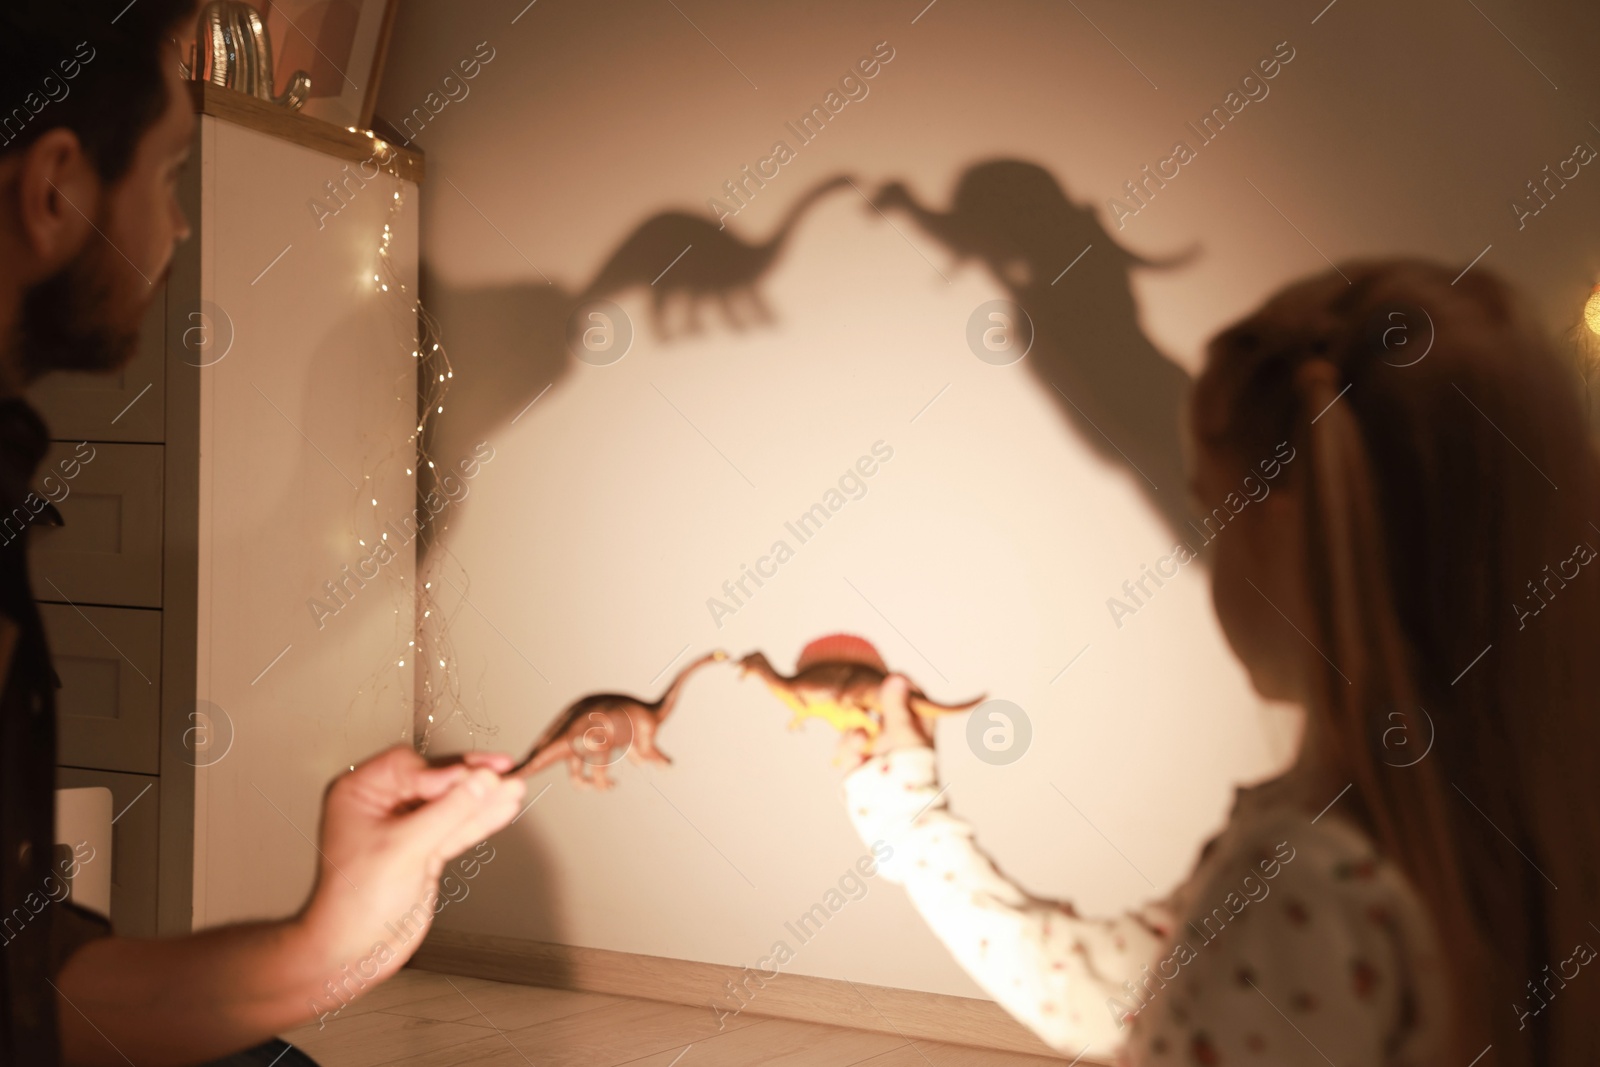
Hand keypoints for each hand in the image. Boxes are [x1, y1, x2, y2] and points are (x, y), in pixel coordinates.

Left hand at [295, 745, 524, 985]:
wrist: (353, 952)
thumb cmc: (352, 903)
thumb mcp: (403, 848)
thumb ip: (448, 812)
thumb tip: (482, 781)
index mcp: (359, 792)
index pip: (409, 766)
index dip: (443, 770)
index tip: (476, 775)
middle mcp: (382, 805)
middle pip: (435, 781)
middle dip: (470, 780)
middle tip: (503, 770)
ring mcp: (406, 828)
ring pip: (451, 804)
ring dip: (483, 799)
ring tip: (514, 787)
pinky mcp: (426, 849)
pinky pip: (458, 827)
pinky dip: (481, 819)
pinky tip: (503, 808)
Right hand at [835, 673, 933, 768]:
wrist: (894, 809)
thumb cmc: (910, 772)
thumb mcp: (904, 734)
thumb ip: (896, 706)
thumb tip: (896, 677)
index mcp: (917, 723)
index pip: (908, 693)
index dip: (897, 685)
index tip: (887, 681)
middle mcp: (897, 730)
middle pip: (876, 705)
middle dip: (863, 707)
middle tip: (857, 702)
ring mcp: (877, 744)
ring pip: (857, 723)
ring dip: (854, 731)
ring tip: (860, 740)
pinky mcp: (860, 759)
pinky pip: (847, 744)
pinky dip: (848, 749)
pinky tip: (855, 757)